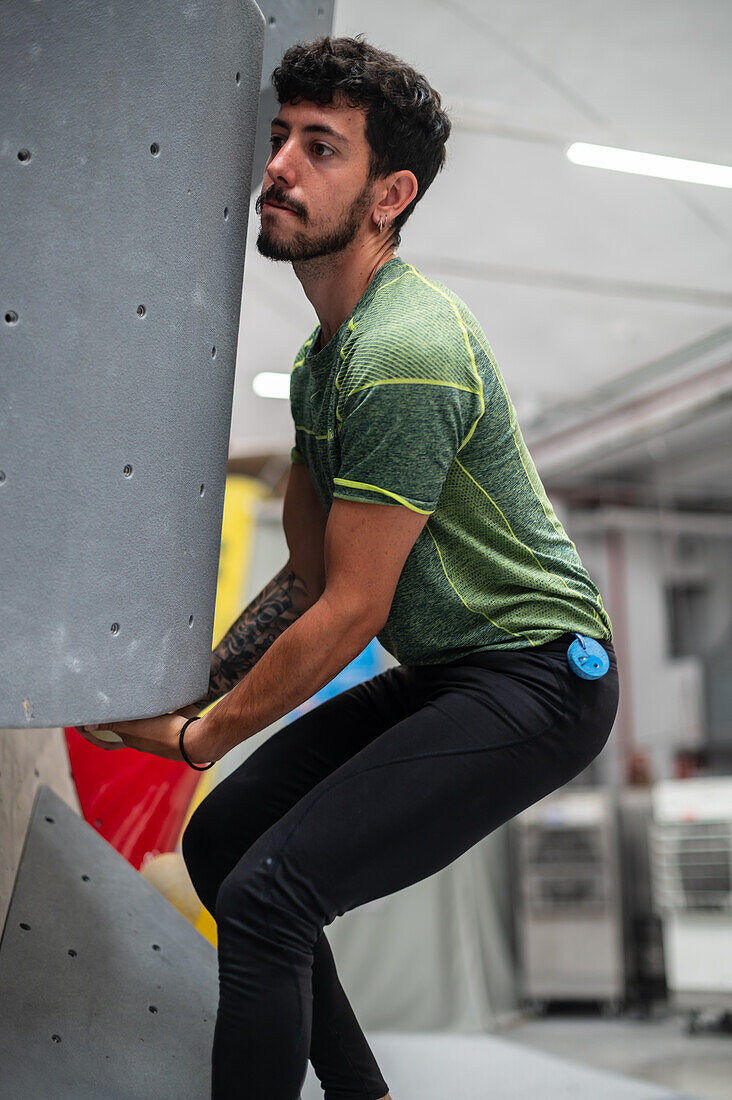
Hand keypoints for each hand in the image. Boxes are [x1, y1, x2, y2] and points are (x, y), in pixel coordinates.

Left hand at [75, 711, 215, 765]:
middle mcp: (141, 738)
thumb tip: (88, 726)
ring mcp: (154, 732)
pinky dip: (142, 707)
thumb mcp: (135, 727)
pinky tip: (146, 697)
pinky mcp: (167, 723)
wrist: (195, 740)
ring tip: (118, 698)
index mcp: (131, 740)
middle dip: (106, 720)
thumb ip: (114, 724)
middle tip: (96, 708)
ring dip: (124, 711)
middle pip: (117, 729)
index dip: (91, 734)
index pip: (104, 739)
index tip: (78, 726)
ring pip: (133, 721)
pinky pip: (149, 714)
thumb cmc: (164, 736)